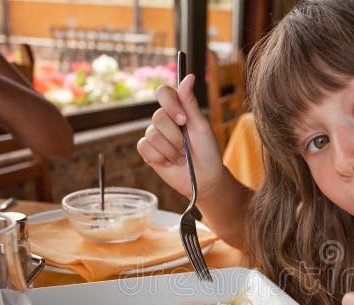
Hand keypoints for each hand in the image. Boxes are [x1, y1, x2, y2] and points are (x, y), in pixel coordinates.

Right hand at [136, 74, 225, 199]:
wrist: (205, 179)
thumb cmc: (208, 152)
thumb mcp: (202, 126)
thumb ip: (190, 103)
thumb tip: (188, 77)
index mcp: (178, 110)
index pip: (163, 93)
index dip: (171, 105)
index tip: (183, 121)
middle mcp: (164, 120)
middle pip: (158, 117)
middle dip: (175, 136)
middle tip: (187, 147)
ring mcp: (155, 136)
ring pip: (152, 135)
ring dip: (171, 150)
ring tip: (182, 158)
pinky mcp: (148, 152)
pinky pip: (145, 148)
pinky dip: (160, 157)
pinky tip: (170, 163)